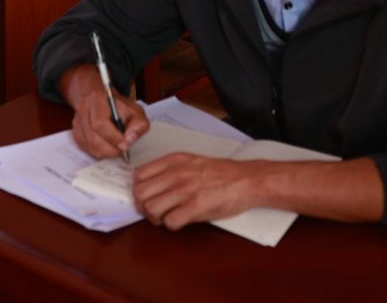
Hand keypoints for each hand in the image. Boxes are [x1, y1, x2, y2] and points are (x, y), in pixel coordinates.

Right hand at [62, 65, 147, 158]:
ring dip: (104, 152)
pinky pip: (84, 147)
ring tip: (115, 150)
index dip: (113, 138)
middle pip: (92, 138)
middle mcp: (83, 109)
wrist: (99, 97)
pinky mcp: (76, 131)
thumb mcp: (135, 110)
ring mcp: (77, 121)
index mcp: (98, 99)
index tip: (125, 146)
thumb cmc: (118, 106)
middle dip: (109, 149)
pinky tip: (106, 148)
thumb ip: (138, 124)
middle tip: (121, 151)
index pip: (100, 123)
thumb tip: (130, 139)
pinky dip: (97, 152)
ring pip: (88, 145)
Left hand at [132, 155, 258, 229]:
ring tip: (165, 218)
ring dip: (155, 218)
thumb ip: (171, 169)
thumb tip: (152, 185)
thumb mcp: (192, 161)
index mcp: (174, 161)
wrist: (247, 180)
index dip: (139, 190)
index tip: (146, 197)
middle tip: (153, 212)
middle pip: (140, 193)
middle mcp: (176, 173)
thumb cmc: (222, 173)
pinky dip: (171, 226)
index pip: (139, 175)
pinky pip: (170, 221)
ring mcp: (185, 190)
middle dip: (143, 206)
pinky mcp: (196, 207)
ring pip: (151, 208)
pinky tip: (180, 222)